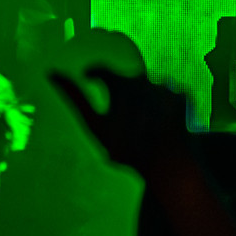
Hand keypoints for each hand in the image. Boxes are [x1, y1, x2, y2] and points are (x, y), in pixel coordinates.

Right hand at [52, 64, 193, 180]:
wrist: (169, 166)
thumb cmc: (126, 148)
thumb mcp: (95, 125)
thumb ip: (74, 98)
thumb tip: (52, 72)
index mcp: (121, 84)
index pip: (100, 69)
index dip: (92, 73)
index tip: (88, 78)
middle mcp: (146, 80)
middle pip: (126, 81)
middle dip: (119, 95)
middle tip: (119, 119)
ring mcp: (167, 87)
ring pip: (147, 89)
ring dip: (142, 103)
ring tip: (140, 128)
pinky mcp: (183, 95)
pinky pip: (166, 95)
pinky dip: (160, 108)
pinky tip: (159, 126)